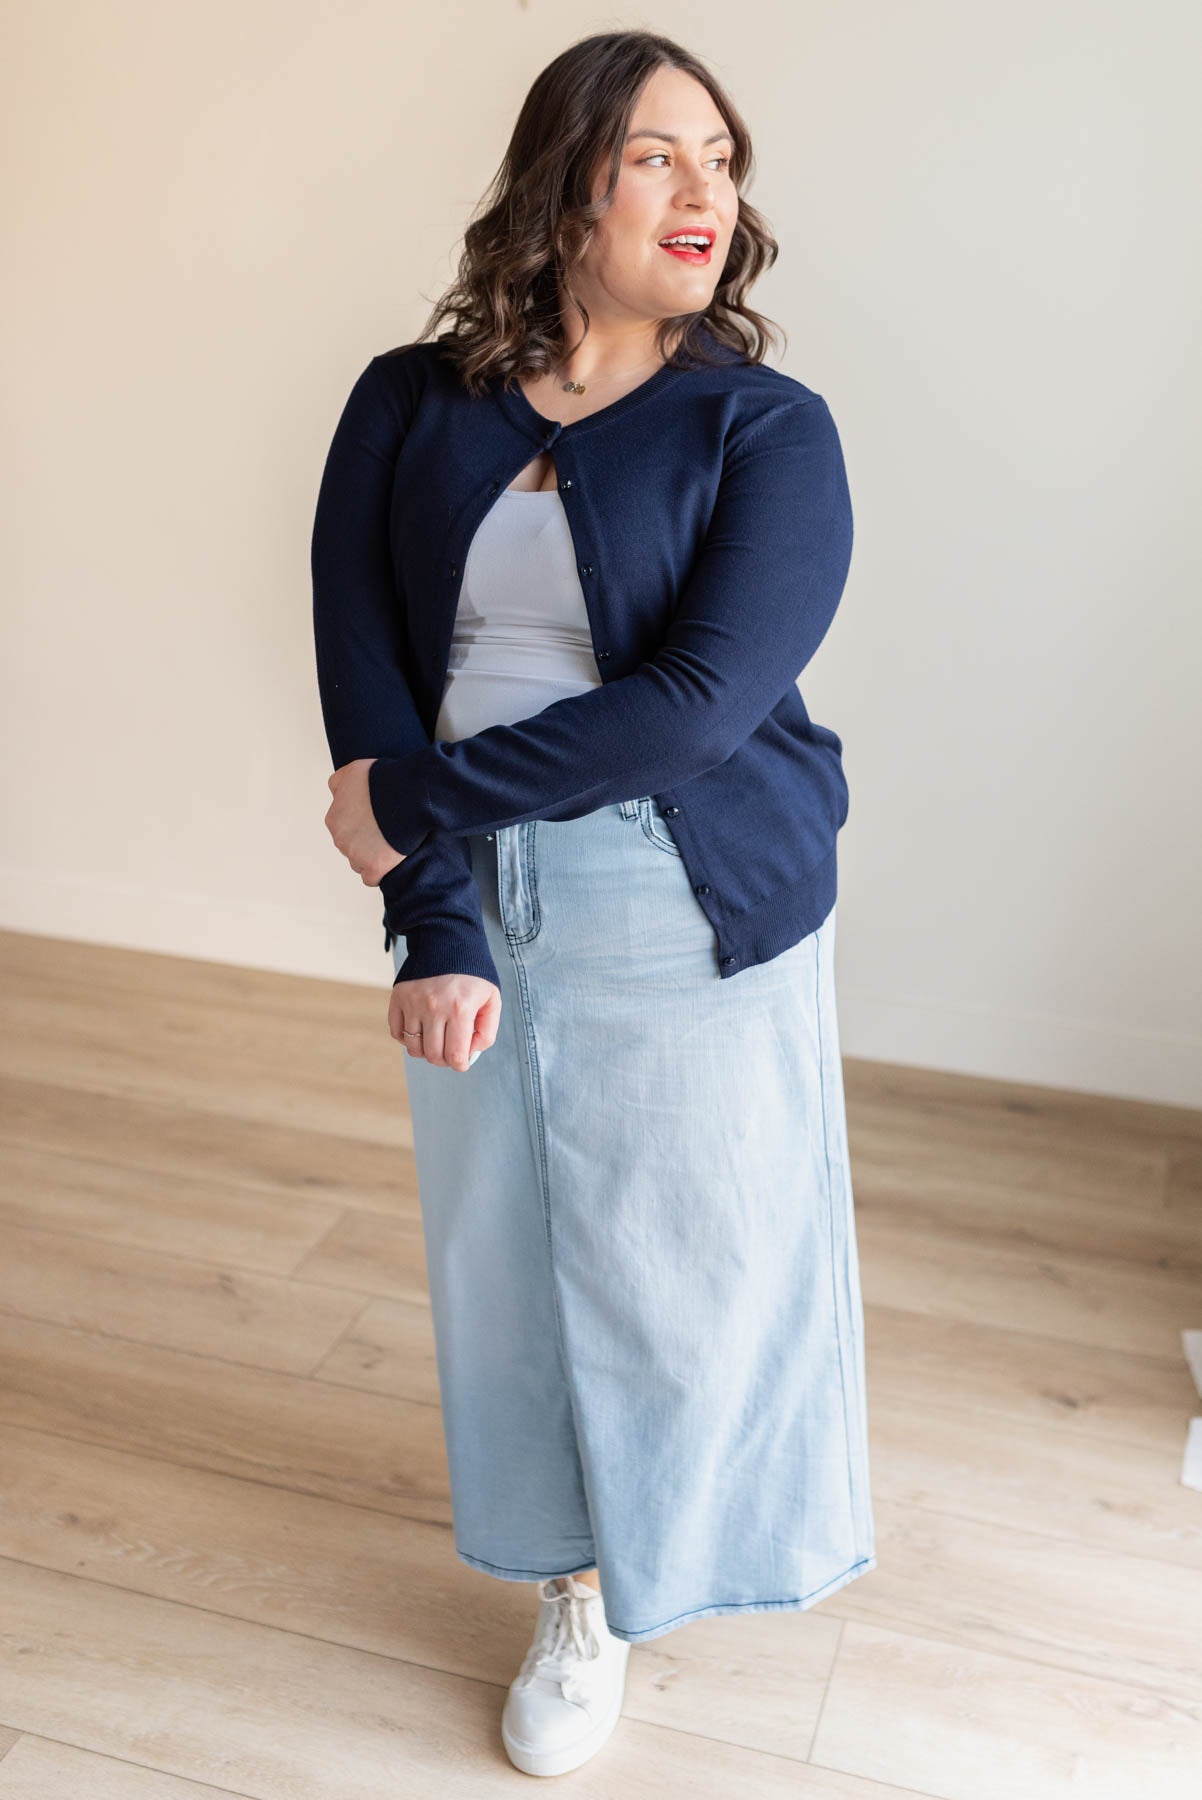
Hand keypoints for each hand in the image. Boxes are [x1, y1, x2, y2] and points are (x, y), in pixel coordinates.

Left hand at [325, 758, 404, 885]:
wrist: (408, 795)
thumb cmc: (383, 780)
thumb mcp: (352, 770)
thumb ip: (338, 783)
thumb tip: (336, 794)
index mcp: (334, 818)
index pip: (344, 828)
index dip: (362, 824)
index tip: (378, 820)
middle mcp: (340, 839)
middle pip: (352, 846)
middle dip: (367, 840)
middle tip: (387, 829)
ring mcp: (356, 856)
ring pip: (360, 863)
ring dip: (373, 856)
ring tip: (392, 843)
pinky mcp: (374, 868)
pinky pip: (372, 878)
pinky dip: (381, 872)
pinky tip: (391, 860)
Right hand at [389, 973, 501, 1071]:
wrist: (447, 941)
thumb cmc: (473, 974)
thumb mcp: (492, 999)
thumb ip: (487, 1031)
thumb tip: (471, 1054)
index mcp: (460, 1009)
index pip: (455, 1057)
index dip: (461, 1065)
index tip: (462, 1061)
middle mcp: (434, 1007)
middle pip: (433, 1056)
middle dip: (444, 1059)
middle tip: (450, 1049)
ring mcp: (413, 1002)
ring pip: (414, 1048)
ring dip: (426, 1050)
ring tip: (436, 1038)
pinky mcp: (398, 997)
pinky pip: (397, 1033)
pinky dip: (407, 1038)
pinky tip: (420, 1029)